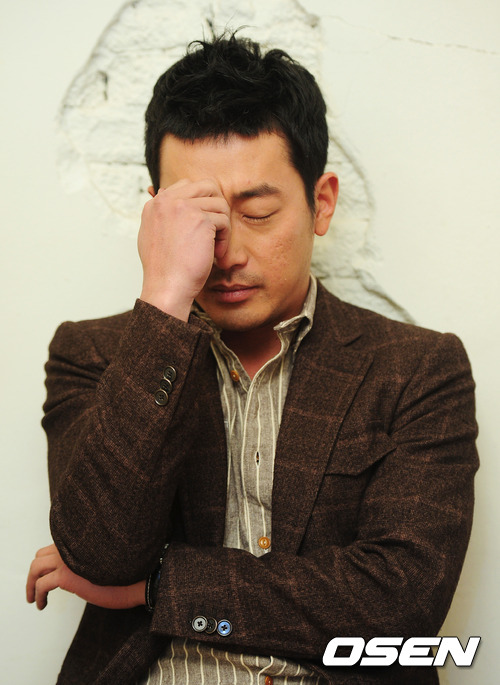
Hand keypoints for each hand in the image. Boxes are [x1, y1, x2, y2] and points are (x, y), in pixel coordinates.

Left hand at [26, 544, 145, 610]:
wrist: (140, 579)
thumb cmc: (129, 573)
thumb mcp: (104, 563)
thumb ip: (85, 560)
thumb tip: (69, 573)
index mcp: (82, 541)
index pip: (54, 546)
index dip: (48, 562)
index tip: (48, 576)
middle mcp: (73, 546)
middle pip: (40, 555)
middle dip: (34, 573)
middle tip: (34, 589)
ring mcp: (68, 559)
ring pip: (35, 568)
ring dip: (31, 584)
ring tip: (35, 599)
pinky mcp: (67, 575)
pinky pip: (42, 585)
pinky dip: (37, 594)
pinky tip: (42, 604)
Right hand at [138, 178, 230, 319]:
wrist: (166, 288)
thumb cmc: (163, 269)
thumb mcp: (153, 235)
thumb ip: (162, 215)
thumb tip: (167, 193)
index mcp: (155, 204)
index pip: (187, 185)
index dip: (202, 204)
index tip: (202, 227)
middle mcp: (167, 201)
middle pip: (207, 186)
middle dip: (217, 207)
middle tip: (217, 230)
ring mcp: (183, 208)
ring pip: (220, 204)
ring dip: (222, 227)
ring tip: (216, 247)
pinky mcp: (200, 219)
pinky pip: (224, 220)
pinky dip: (225, 239)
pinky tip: (216, 254)